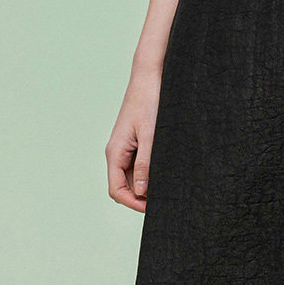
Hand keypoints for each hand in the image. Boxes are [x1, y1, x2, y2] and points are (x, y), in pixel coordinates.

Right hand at [106, 68, 161, 213]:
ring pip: (132, 176)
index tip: (154, 208)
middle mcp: (116, 152)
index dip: (133, 203)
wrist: (150, 76)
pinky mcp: (134, 141)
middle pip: (124, 186)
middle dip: (141, 196)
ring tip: (168, 185)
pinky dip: (149, 171)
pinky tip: (166, 170)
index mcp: (115, 153)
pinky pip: (138, 164)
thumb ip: (145, 164)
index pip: (116, 190)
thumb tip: (142, 192)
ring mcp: (124, 147)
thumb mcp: (150, 135)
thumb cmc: (149, 101)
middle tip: (166, 198)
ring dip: (147, 184)